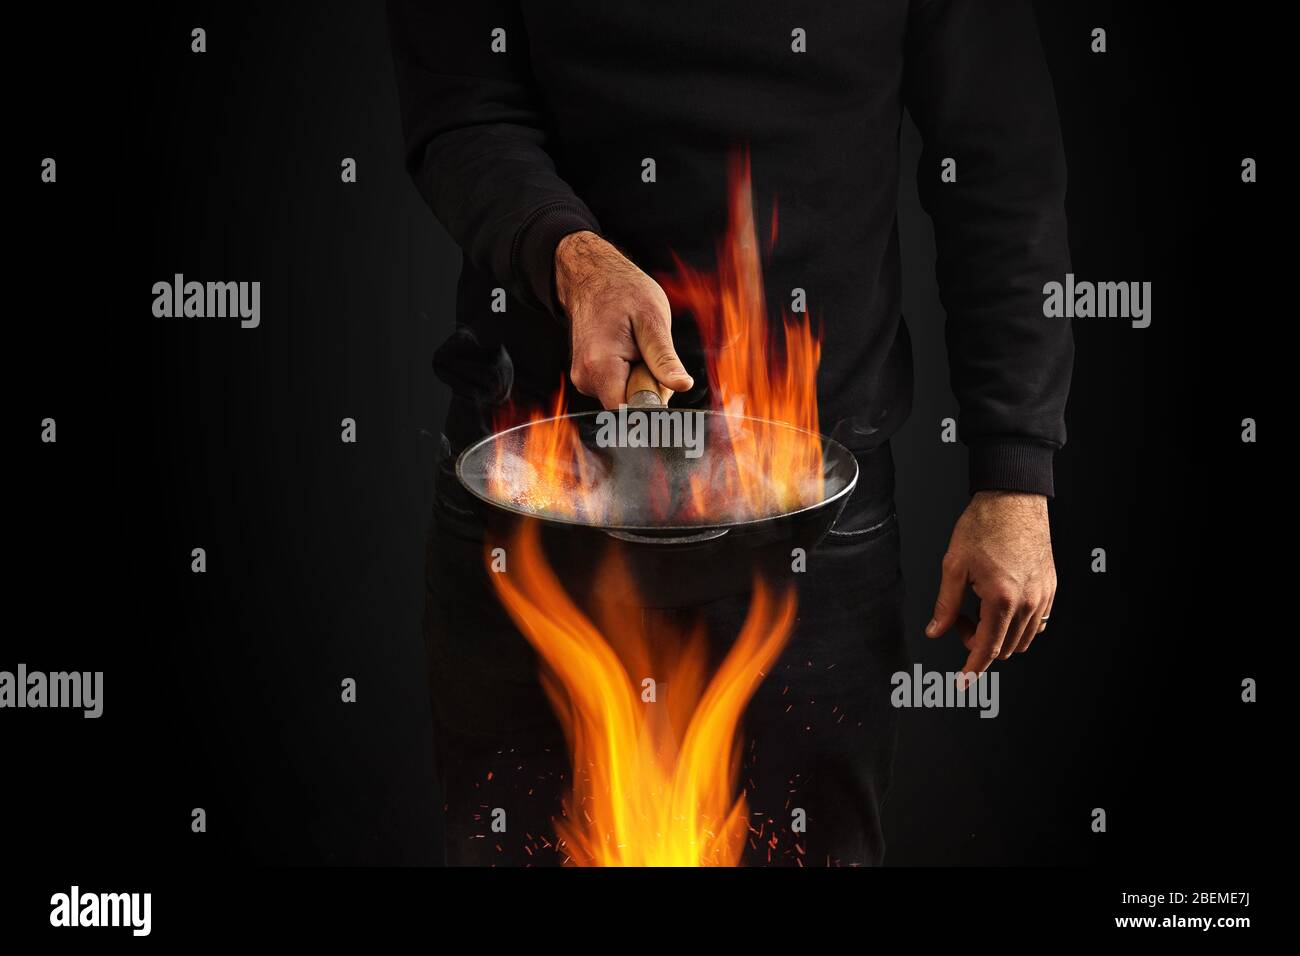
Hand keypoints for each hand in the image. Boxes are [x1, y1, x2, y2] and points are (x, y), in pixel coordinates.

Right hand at [554, 230, 692, 407]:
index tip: (661, 378)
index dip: (652, 400)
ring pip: (624, 397)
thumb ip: (665, 359)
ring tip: (637, 347)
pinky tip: (628, 351)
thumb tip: (683, 386)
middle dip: (649, 387)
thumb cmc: (623, 292)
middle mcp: (585, 378)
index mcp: (600, 366)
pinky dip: (629, 375)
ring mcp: (583, 378)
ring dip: (639, 379)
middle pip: (628, 405)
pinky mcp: (587, 377)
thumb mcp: (653, 321)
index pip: (630, 411)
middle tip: (650, 353)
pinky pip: (617, 388)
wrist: (594, 277)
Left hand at [926, 491, 1056, 683]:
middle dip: (978, 644)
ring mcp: (1044, 596)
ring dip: (998, 636)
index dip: (972, 669)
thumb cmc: (984, 525)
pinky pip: (1038, 622)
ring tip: (978, 608)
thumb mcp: (953, 565)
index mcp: (1002, 599)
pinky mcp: (1051, 588)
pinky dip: (1017, 625)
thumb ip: (945, 604)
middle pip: (1004, 648)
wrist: (1014, 498)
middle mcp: (1029, 602)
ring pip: (1023, 639)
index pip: (987, 649)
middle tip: (959, 619)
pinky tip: (999, 606)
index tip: (961, 682)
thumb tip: (935, 630)